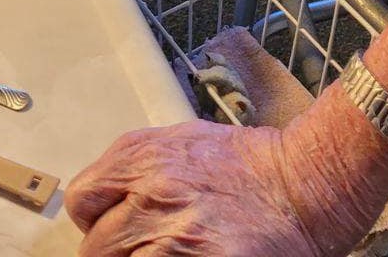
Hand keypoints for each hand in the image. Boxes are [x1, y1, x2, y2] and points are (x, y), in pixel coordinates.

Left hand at [65, 120, 366, 255]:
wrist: (303, 183)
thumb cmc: (249, 163)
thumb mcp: (185, 142)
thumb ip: (140, 166)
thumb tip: (109, 199)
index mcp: (143, 157)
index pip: (84, 199)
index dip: (95, 218)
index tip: (109, 228)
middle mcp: (151, 194)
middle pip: (97, 246)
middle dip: (114, 252)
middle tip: (142, 250)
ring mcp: (174, 238)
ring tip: (169, 253)